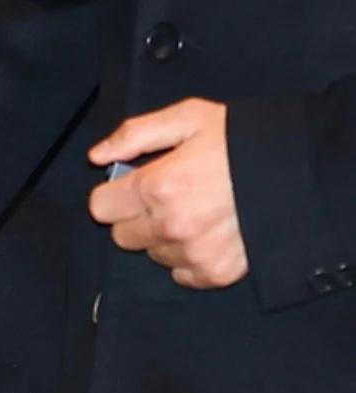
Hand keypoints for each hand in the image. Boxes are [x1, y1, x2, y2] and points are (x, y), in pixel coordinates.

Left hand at [88, 98, 248, 288]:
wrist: (296, 171)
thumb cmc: (238, 139)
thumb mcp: (186, 118)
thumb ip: (134, 135)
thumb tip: (96, 157)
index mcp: (159, 186)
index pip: (101, 208)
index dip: (113, 193)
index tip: (131, 184)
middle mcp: (172, 226)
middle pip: (122, 236)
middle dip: (135, 215)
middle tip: (165, 195)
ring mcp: (195, 254)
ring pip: (152, 254)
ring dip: (163, 236)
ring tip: (194, 209)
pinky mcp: (218, 273)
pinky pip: (182, 274)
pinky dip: (188, 257)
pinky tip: (208, 231)